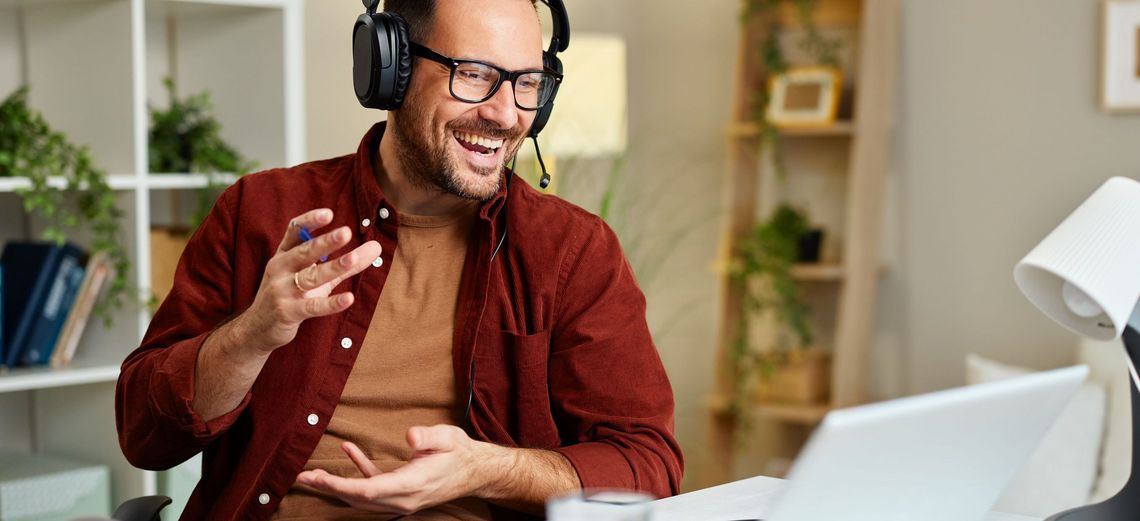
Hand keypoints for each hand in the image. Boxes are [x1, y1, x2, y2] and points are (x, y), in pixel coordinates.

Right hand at [236, 208, 381, 352]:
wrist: (258, 328)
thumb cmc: (291, 296)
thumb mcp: (315, 277)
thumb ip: (346, 263)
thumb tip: (377, 247)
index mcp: (284, 254)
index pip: (294, 231)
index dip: (310, 221)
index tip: (328, 213)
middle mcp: (280, 268)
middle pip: (304, 252)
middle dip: (325, 242)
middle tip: (346, 232)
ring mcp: (281, 291)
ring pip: (310, 277)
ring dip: (332, 268)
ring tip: (352, 259)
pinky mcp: (287, 312)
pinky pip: (312, 307)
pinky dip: (330, 303)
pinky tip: (348, 298)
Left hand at [297, 425, 499, 514]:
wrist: (475, 471)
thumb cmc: (460, 452)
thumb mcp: (447, 438)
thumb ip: (428, 437)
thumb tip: (410, 436)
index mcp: (411, 485)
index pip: (368, 490)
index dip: (340, 485)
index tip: (318, 477)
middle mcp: (402, 498)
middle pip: (358, 498)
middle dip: (328, 488)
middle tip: (301, 477)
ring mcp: (400, 498)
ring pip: (361, 496)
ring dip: (336, 485)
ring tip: (312, 475)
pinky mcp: (401, 491)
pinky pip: (374, 485)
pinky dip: (358, 471)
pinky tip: (349, 450)